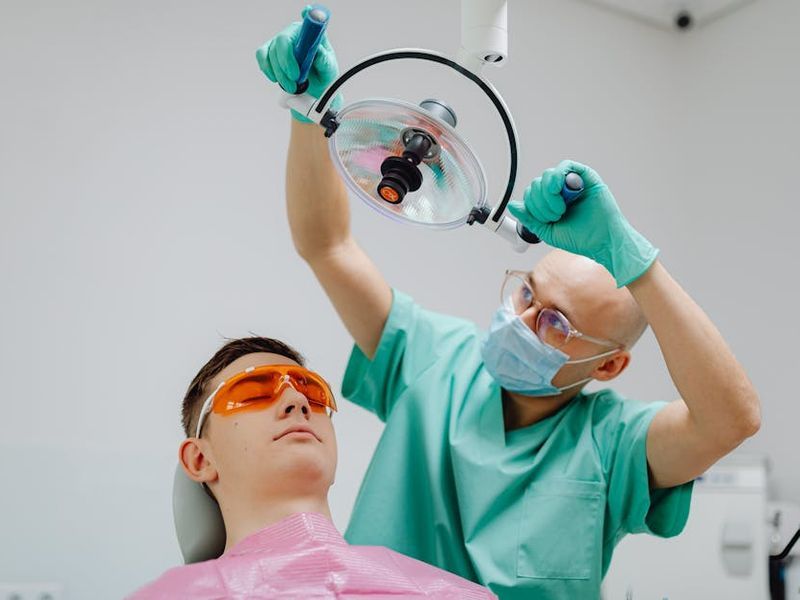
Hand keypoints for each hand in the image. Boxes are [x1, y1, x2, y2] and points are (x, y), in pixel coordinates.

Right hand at [255, 6, 340, 121]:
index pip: (307, 21)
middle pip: (283, 40)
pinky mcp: (269, 52)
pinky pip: (262, 55)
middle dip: (286, 62)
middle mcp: (293, 34)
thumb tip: (318, 51)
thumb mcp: (329, 69)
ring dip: (280, 73)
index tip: (308, 10)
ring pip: (272, 53)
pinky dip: (267, 69)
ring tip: (292, 86)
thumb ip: (324, 59)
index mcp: (310, 33)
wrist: (314, 88)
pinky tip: (276, 78)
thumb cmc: (322, 74)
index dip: (307, 14)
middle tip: (295, 78)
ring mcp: (280, 42)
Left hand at [507, 160, 657, 286]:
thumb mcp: (547, 230)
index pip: (531, 193)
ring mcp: (573, 183)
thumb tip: (512, 205)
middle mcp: (561, 191)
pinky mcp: (586, 177)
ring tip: (561, 209)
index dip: (533, 205)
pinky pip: (566, 166)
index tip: (546, 220)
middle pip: (537, 183)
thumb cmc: (580, 238)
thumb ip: (529, 218)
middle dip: (540, 203)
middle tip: (555, 216)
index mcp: (552, 202)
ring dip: (548, 194)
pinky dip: (558, 177)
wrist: (602, 241)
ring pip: (548, 175)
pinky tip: (560, 191)